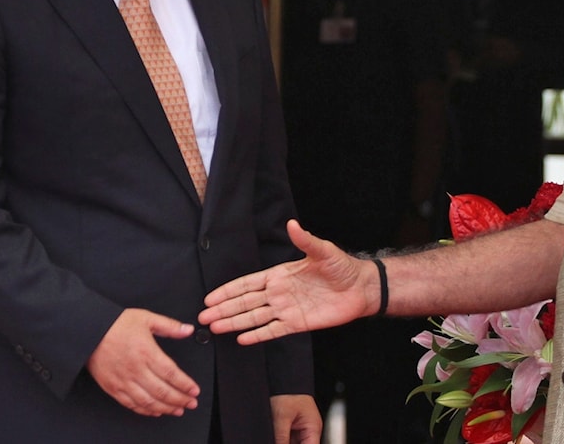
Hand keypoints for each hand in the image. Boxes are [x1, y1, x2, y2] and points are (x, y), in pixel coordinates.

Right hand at [86, 308, 198, 416]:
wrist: (88, 332)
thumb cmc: (116, 324)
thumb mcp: (147, 318)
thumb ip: (170, 326)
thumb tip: (188, 330)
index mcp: (146, 352)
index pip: (171, 373)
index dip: (185, 384)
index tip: (195, 390)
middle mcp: (136, 369)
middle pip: (162, 391)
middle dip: (180, 399)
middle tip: (191, 403)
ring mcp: (123, 381)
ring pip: (148, 401)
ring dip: (166, 408)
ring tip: (178, 409)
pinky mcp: (113, 388)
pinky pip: (131, 404)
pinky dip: (145, 410)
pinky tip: (156, 411)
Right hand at [198, 219, 377, 343]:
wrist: (360, 288)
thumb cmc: (341, 266)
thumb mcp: (323, 251)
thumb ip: (305, 240)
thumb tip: (292, 224)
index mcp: (280, 275)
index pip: (248, 284)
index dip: (229, 290)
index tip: (210, 297)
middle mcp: (279, 293)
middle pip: (245, 303)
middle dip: (224, 309)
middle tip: (203, 317)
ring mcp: (286, 309)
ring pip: (254, 318)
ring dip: (234, 323)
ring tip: (214, 328)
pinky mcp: (297, 324)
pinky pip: (273, 330)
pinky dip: (258, 335)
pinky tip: (241, 339)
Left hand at [270, 394, 321, 443]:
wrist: (283, 376)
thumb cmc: (287, 390)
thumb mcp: (281, 417)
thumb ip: (281, 438)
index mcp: (313, 428)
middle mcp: (309, 430)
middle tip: (279, 440)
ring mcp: (300, 429)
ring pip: (293, 443)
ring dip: (284, 441)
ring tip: (277, 435)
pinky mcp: (291, 427)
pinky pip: (287, 440)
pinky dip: (281, 440)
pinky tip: (276, 436)